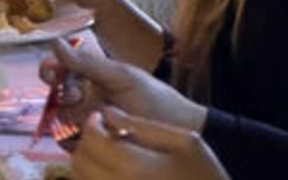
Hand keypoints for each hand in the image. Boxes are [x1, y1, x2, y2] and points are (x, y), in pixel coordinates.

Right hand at [41, 41, 206, 134]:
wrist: (179, 133)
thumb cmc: (155, 100)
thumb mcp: (122, 76)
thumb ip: (88, 62)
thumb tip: (54, 42)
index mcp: (92, 77)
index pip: (62, 68)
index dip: (52, 67)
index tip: (51, 68)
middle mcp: (86, 99)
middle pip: (55, 91)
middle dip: (54, 89)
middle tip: (63, 90)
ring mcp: (88, 123)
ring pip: (59, 116)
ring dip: (61, 112)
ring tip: (80, 112)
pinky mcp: (92, 145)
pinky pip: (69, 141)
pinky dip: (68, 136)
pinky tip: (81, 132)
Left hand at [72, 108, 229, 179]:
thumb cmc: (207, 176)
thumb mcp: (185, 141)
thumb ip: (142, 125)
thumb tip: (107, 114)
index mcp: (133, 166)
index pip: (91, 137)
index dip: (92, 122)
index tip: (102, 118)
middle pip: (80, 160)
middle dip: (86, 142)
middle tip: (102, 134)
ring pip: (80, 179)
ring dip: (85, 162)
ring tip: (107, 153)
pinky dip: (92, 178)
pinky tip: (111, 172)